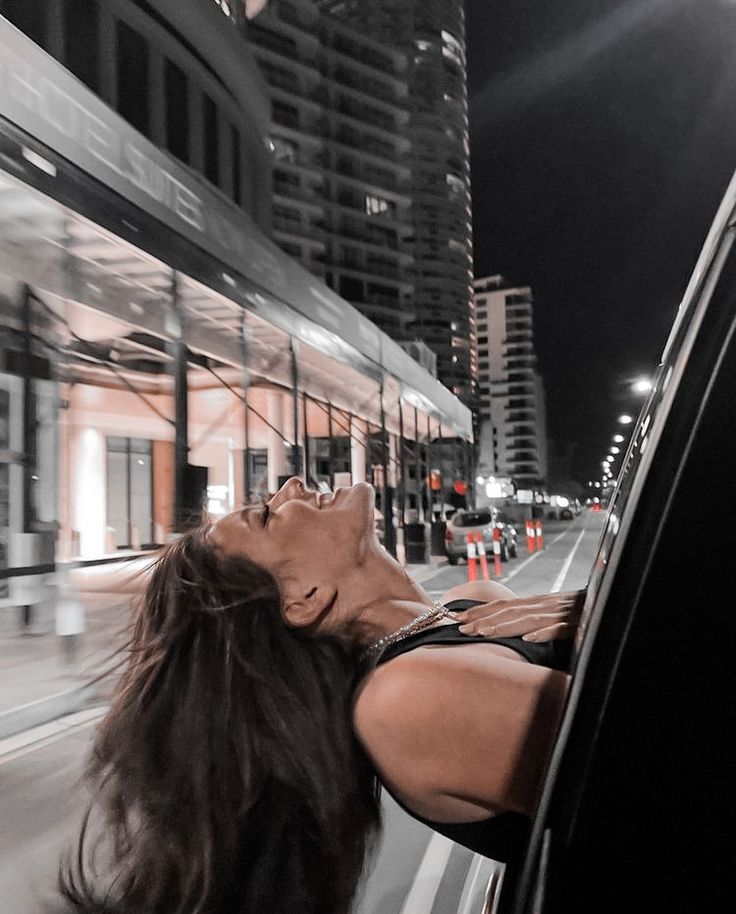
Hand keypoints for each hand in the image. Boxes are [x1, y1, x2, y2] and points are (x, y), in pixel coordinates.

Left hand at [452, 589, 584, 641]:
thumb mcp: (550, 613)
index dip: (479, 611)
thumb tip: (509, 628)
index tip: (456, 619)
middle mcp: (544, 605)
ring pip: (528, 619)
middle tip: (460, 629)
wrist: (609, 603)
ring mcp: (559, 614)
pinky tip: (529, 638)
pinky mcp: (575, 624)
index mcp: (536, 603)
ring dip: (505, 625)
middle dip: (483, 619)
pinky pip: (558, 629)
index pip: (502, 605)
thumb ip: (530, 617)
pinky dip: (543, 632)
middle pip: (509, 611)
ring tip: (485, 632)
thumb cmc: (578, 612)